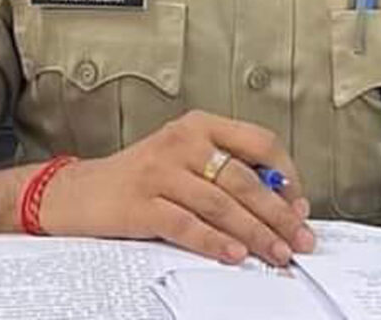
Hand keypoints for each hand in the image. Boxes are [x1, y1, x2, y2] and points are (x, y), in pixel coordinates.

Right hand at [40, 110, 315, 265]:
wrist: (80, 192)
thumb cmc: (142, 176)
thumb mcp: (185, 158)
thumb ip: (225, 170)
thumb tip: (279, 198)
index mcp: (200, 124)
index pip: (259, 141)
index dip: (285, 174)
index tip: (300, 202)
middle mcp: (182, 141)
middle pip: (244, 178)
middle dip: (278, 213)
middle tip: (299, 237)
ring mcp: (161, 171)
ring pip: (221, 204)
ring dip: (255, 233)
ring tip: (276, 252)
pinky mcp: (142, 203)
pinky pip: (187, 224)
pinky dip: (214, 242)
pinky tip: (235, 254)